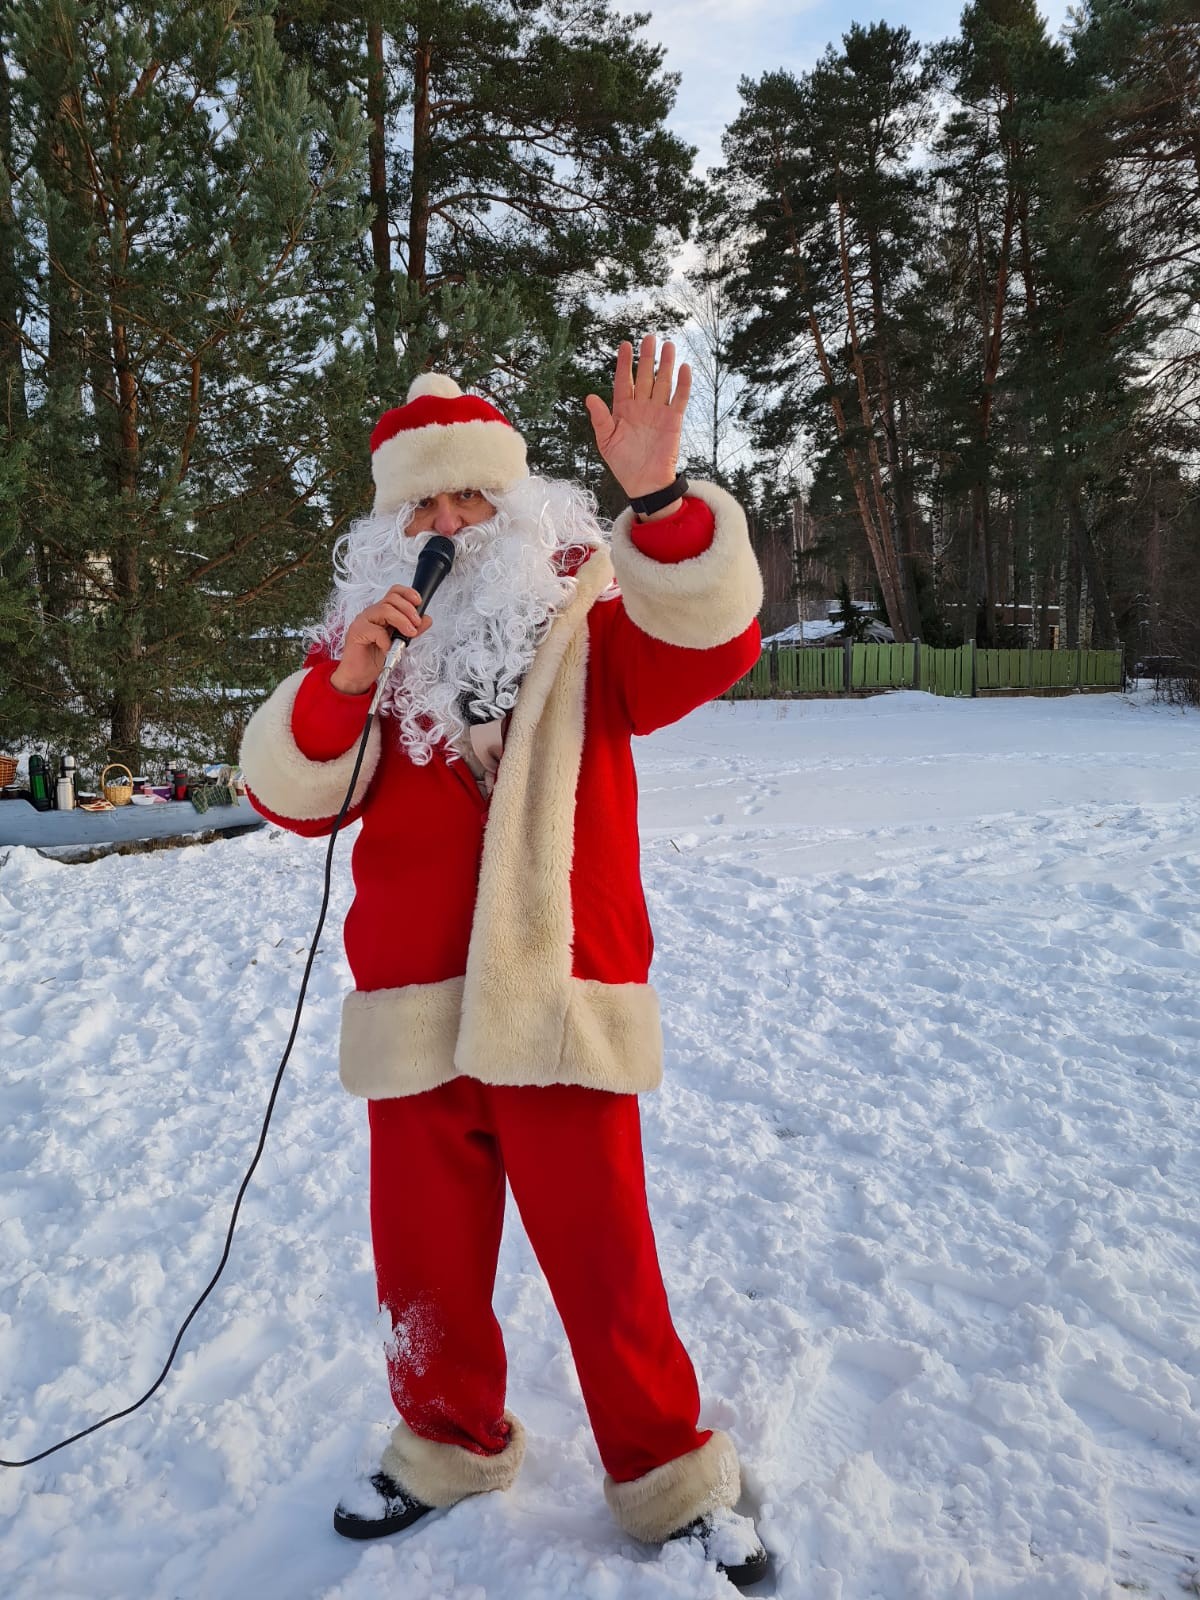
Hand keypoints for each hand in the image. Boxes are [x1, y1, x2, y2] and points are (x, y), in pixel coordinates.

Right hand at [330, 585, 431, 693]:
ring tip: (409, 634)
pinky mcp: (357, 632)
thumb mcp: (398, 643)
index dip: (407, 593)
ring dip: (402, 621)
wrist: (358, 676)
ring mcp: (363, 621)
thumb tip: (426, 619)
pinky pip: (376, 630)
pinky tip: (388, 648)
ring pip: (385, 610)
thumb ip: (411, 630)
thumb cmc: (374, 658)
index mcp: (381, 613)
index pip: (394, 593)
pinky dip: (386, 640)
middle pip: (391, 599)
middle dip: (408, 610)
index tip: (419, 602)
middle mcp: (372, 614)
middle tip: (416, 624)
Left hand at [584, 336, 690, 505]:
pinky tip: (683, 369)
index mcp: (623, 410)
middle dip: (646, 357)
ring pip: (662, 383)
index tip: (624, 344)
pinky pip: (679, 399)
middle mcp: (641, 407)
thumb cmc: (623, 464)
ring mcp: (658, 412)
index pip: (623, 381)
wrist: (644, 483)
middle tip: (649, 337)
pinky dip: (682, 385)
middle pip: (644, 376)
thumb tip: (590, 397)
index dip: (624, 363)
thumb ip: (600, 418)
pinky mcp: (673, 421)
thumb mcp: (606, 441)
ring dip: (665, 365)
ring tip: (668, 345)